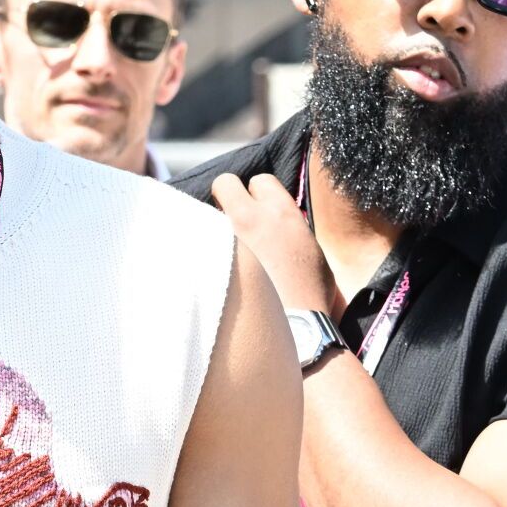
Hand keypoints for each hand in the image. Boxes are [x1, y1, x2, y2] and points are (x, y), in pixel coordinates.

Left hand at [210, 173, 337, 313]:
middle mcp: (251, 218)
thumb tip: (274, 225)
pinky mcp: (207, 259)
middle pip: (224, 182)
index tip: (257, 209)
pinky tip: (208, 263)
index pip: (259, 180)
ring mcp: (226, 238)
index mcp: (282, 213)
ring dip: (211, 223)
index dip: (257, 194)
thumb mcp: (309, 249)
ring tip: (219, 244)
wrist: (296, 326)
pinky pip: (196, 239)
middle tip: (231, 217)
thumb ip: (288, 227)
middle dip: (226, 196)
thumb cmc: (309, 291)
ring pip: (205, 211)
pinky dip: (201, 246)